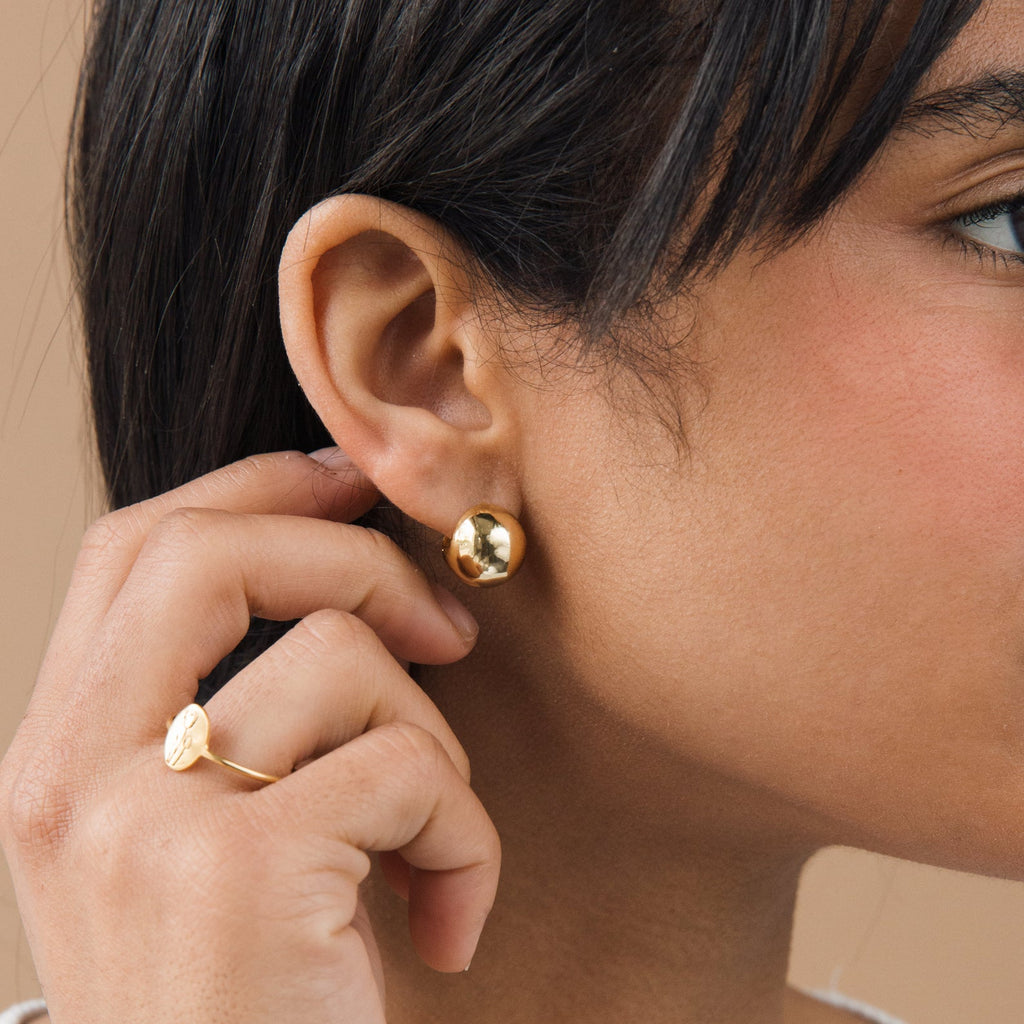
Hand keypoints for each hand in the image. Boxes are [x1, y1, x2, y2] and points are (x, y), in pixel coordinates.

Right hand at [0, 450, 499, 1022]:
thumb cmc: (244, 1004)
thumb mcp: (200, 846)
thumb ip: (230, 716)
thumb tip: (346, 585)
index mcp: (58, 754)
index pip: (139, 549)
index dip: (253, 487)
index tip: (351, 486)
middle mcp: (69, 776)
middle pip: (211, 551)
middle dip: (353, 559)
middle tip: (444, 630)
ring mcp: (141, 824)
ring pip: (340, 657)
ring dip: (433, 741)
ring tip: (434, 842)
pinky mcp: (240, 878)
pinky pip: (404, 769)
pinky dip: (463, 835)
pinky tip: (447, 923)